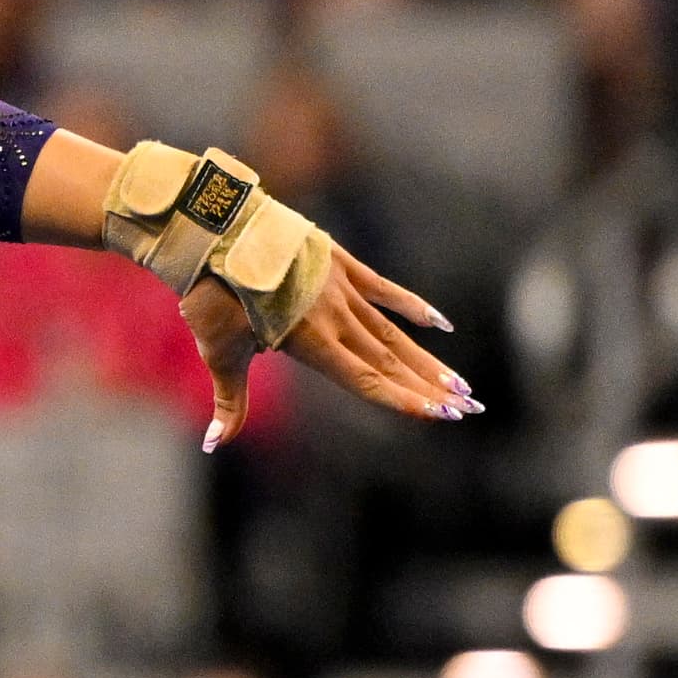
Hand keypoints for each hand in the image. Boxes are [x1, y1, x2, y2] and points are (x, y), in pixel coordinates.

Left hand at [182, 240, 472, 453]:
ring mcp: (340, 288)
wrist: (211, 233)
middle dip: (430, 388)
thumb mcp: (218, 353)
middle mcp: (334, 317)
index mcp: (310, 341)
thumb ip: (229, 402)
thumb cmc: (209, 297)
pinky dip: (411, 306)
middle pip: (390, 360)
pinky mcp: (338, 263)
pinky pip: (383, 289)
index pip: (366, 379)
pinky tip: (441, 325)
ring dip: (427, 359)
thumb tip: (213, 444)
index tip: (440, 415)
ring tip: (460, 383)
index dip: (404, 400)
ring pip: (392, 331)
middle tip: (469, 408)